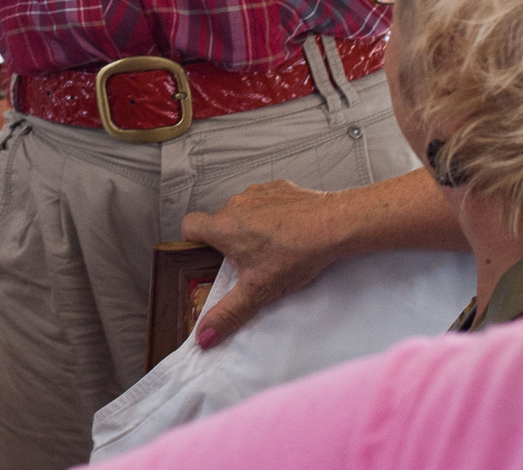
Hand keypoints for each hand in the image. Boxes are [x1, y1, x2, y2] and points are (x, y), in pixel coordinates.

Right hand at [179, 179, 344, 346]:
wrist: (333, 224)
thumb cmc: (296, 254)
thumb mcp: (258, 291)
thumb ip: (228, 314)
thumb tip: (204, 336)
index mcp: (223, 228)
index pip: (189, 226)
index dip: (193, 241)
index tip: (208, 256)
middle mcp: (235, 205)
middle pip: (219, 222)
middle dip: (229, 240)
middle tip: (249, 262)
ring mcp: (257, 192)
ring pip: (242, 211)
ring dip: (250, 226)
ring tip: (273, 247)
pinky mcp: (277, 187)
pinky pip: (264, 201)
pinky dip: (271, 214)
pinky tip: (288, 231)